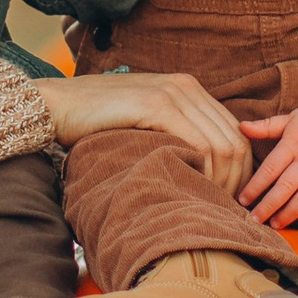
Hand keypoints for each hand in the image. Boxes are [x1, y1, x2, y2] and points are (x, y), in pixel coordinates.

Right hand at [36, 68, 252, 189]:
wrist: (56, 105)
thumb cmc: (94, 123)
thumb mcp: (143, 125)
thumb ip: (171, 134)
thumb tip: (200, 170)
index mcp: (188, 88)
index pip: (234, 132)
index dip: (240, 170)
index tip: (229, 201)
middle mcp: (187, 86)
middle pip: (235, 140)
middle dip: (237, 181)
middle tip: (224, 212)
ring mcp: (173, 93)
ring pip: (222, 144)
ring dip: (222, 182)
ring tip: (209, 207)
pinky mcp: (157, 105)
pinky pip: (199, 143)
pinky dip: (204, 172)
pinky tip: (193, 191)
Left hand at [234, 79, 297, 229]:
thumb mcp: (291, 117)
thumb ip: (267, 126)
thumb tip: (241, 127)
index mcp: (293, 143)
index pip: (270, 168)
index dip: (255, 186)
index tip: (242, 200)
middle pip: (285, 187)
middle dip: (268, 206)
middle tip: (254, 220)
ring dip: (290, 213)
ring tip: (275, 225)